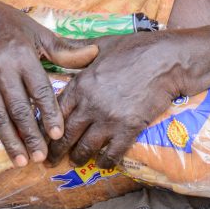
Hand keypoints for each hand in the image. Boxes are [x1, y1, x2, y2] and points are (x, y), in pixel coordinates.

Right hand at [0, 0, 97, 166]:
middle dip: (29, 134)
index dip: (49, 112)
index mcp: (22, 55)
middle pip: (17, 107)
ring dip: (8, 140)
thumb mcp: (38, 32)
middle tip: (41, 157)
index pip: (38, 88)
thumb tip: (94, 54)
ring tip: (21, 161)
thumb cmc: (11, 26)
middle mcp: (1, 69)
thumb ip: (64, 49)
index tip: (57, 133)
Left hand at [48, 30, 194, 168]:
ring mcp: (109, 119)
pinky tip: (102, 163)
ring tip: (76, 162)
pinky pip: (111, 154)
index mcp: (81, 84)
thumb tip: (59, 45)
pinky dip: (104, 162)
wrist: (166, 60)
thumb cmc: (135, 48)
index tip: (43, 136)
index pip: (55, 112)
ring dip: (78, 158)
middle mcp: (90, 104)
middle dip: (56, 151)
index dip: (46, 127)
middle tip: (51, 160)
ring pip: (85, 148)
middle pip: (66, 135)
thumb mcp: (102, 44)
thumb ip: (78, 49)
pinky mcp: (128, 130)